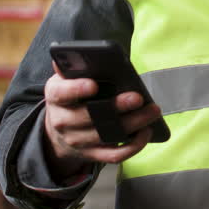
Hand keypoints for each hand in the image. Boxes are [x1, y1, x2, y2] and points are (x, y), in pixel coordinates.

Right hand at [42, 61, 162, 177]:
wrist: (58, 130)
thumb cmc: (69, 96)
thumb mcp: (65, 79)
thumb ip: (72, 67)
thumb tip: (78, 53)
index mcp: (55, 97)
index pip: (62, 93)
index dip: (76, 89)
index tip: (94, 84)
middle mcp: (62, 121)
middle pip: (90, 116)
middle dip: (116, 107)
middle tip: (138, 97)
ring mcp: (77, 141)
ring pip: (106, 135)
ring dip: (133, 124)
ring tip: (152, 111)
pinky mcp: (92, 155)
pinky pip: (114, 155)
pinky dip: (133, 146)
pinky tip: (146, 131)